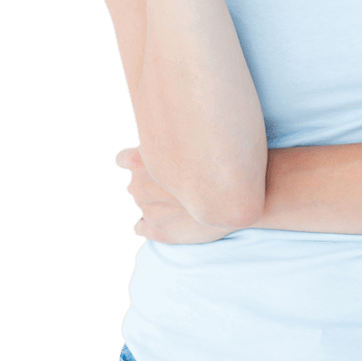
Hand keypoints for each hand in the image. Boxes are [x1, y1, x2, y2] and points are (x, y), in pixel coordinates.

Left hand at [114, 146, 241, 243]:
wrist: (238, 192)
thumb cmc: (220, 157)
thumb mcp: (191, 135)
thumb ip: (170, 137)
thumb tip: (165, 129)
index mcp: (139, 161)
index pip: (122, 159)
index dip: (138, 159)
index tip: (152, 159)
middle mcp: (138, 186)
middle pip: (135, 183)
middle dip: (151, 181)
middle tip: (177, 179)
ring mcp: (148, 210)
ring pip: (143, 204)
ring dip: (156, 201)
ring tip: (182, 198)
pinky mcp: (158, 231)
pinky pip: (140, 228)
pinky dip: (148, 224)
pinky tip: (168, 218)